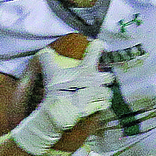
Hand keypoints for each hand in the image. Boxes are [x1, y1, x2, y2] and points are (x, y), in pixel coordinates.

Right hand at [11, 40, 112, 155]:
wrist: (62, 110)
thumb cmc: (58, 90)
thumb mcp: (50, 72)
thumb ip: (47, 58)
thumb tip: (45, 51)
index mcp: (87, 69)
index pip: (95, 50)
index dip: (97, 46)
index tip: (98, 44)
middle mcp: (96, 81)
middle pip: (109, 76)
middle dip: (105, 77)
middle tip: (98, 79)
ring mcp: (99, 94)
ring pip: (108, 92)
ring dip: (103, 93)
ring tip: (97, 95)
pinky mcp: (99, 107)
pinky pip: (105, 105)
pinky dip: (101, 105)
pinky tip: (96, 105)